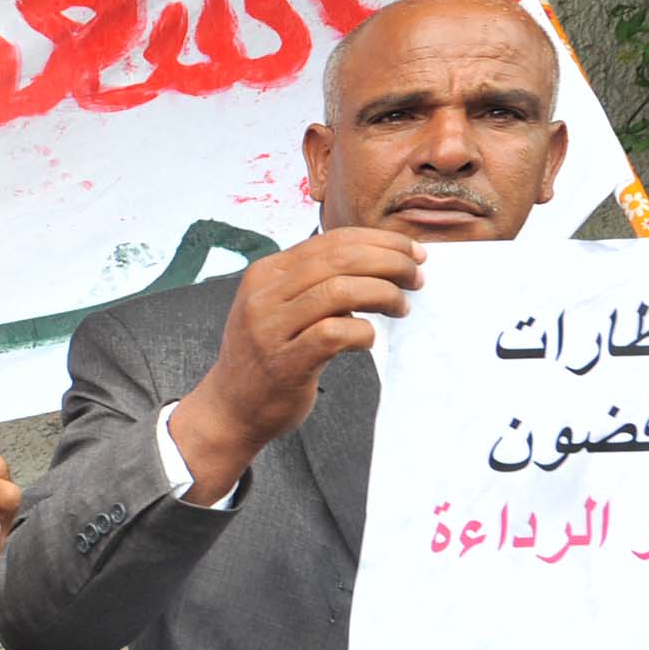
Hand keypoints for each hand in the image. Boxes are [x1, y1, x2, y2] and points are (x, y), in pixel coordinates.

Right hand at [167, 229, 426, 500]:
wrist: (232, 408)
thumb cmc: (270, 354)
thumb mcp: (280, 306)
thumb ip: (315, 282)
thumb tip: (379, 259)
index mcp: (265, 272)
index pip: (332, 240)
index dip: (380, 241)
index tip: (413, 253)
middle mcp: (263, 294)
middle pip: (341, 259)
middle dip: (390, 262)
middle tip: (417, 277)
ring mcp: (270, 328)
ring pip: (340, 290)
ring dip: (384, 294)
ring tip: (402, 307)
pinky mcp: (284, 362)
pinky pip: (335, 334)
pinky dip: (363, 332)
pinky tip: (369, 340)